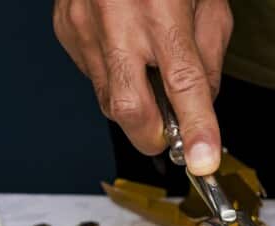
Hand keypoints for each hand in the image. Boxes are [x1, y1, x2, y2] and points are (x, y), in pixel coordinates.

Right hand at [52, 0, 232, 174]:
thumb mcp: (208, 0)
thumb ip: (209, 56)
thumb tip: (203, 106)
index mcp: (161, 10)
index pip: (183, 85)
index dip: (198, 129)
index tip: (203, 160)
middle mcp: (118, 21)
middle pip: (130, 110)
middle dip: (154, 137)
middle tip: (171, 134)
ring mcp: (84, 27)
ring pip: (109, 100)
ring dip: (136, 103)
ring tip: (148, 70)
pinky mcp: (65, 31)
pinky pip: (93, 76)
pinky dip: (116, 76)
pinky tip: (125, 50)